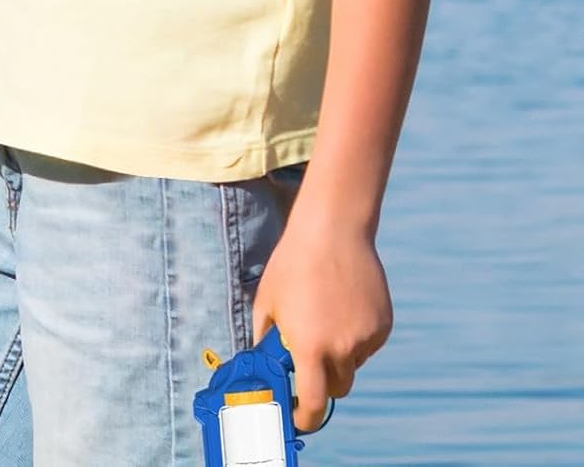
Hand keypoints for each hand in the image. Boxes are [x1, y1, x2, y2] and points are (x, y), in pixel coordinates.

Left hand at [251, 207, 392, 432]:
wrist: (332, 230)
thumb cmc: (292, 264)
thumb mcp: (267, 301)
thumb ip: (265, 338)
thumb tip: (263, 364)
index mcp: (311, 347)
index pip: (313, 402)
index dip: (305, 416)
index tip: (298, 416)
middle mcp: (342, 348)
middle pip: (336, 387)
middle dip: (322, 382)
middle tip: (309, 359)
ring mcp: (367, 338)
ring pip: (353, 363)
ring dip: (339, 354)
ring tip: (324, 313)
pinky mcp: (383, 325)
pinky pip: (367, 344)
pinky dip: (355, 335)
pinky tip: (342, 303)